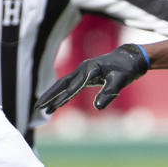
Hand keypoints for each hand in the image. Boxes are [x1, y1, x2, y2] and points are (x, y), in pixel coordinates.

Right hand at [35, 43, 149, 112]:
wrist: (130, 58)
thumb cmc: (126, 69)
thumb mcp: (120, 81)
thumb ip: (109, 93)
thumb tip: (97, 108)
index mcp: (91, 69)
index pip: (75, 85)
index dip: (65, 96)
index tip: (55, 106)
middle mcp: (83, 69)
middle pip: (62, 83)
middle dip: (49, 94)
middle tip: (37, 106)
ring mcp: (82, 71)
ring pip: (63, 84)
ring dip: (53, 95)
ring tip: (43, 108)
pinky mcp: (85, 75)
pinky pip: (70, 85)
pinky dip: (62, 93)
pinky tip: (57, 103)